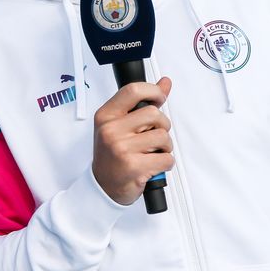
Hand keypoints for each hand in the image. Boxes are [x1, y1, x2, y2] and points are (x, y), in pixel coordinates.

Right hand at [92, 77, 173, 204]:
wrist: (103, 187)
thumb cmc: (112, 155)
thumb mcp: (120, 125)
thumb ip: (142, 103)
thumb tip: (164, 83)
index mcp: (106, 116)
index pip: (133, 91)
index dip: (153, 91)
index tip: (159, 98)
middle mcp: (111, 131)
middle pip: (154, 114)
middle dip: (162, 126)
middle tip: (154, 136)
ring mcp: (121, 149)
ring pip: (163, 137)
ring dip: (165, 147)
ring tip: (153, 152)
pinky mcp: (134, 167)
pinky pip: (166, 158)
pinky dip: (166, 163)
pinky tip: (153, 165)